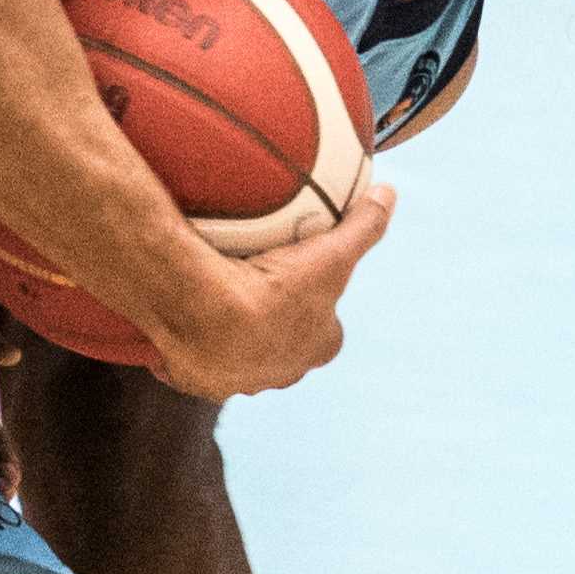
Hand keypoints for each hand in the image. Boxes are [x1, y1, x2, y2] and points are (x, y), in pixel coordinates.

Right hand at [145, 187, 393, 400]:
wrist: (211, 321)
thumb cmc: (276, 291)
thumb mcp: (331, 254)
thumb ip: (363, 225)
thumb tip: (389, 193)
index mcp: (318, 348)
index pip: (327, 329)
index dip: (319, 307)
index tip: (303, 282)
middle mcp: (283, 372)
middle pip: (285, 346)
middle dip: (277, 326)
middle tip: (258, 288)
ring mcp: (241, 380)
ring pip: (241, 356)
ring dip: (234, 336)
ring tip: (217, 300)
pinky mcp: (201, 381)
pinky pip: (198, 362)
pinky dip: (194, 347)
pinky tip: (185, 320)